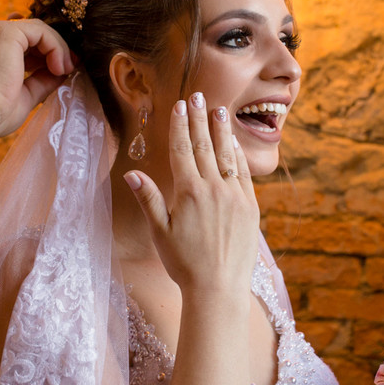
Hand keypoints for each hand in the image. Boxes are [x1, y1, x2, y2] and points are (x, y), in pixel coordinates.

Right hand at [0, 19, 73, 140]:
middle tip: (70, 68)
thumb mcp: (24, 95)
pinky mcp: (7, 31)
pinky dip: (55, 46)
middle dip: (54, 50)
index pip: (21, 43)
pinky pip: (41, 31)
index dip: (43, 53)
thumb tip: (61, 74)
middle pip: (32, 35)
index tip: (59, 70)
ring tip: (65, 70)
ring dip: (57, 49)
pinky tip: (59, 66)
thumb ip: (41, 81)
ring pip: (38, 30)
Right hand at [125, 92, 259, 297]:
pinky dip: (237, 155)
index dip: (180, 126)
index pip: (183, 150)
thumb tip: (132, 174)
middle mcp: (214, 189)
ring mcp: (235, 196)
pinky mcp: (250, 207)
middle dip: (199, 119)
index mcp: (189, 193)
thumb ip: (149, 199)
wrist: (218, 288)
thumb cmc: (183, 264)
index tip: (179, 106)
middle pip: (204, 146)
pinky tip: (233, 142)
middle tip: (197, 96)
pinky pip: (244, 174)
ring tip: (219, 109)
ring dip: (221, 131)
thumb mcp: (159, 232)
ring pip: (226, 155)